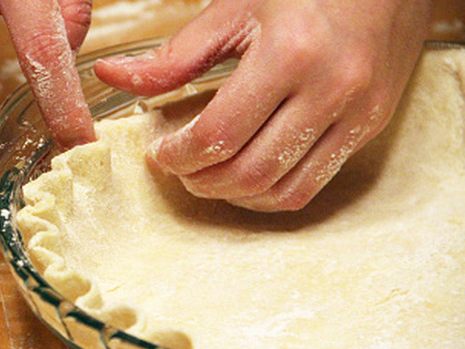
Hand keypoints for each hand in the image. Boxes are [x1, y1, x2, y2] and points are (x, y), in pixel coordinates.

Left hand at [95, 0, 429, 210]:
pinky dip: (270, 194)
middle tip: (180, 169)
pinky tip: (247, 178)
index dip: (178, 156)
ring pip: (283, 191)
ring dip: (235, 195)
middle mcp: (330, 90)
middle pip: (249, 172)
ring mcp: (357, 114)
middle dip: (201, 182)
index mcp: (290, 54)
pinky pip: (313, 186)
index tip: (160, 154)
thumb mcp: (234, 10)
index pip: (219, 135)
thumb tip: (113, 75)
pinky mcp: (370, 127)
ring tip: (209, 176)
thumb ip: (174, 56)